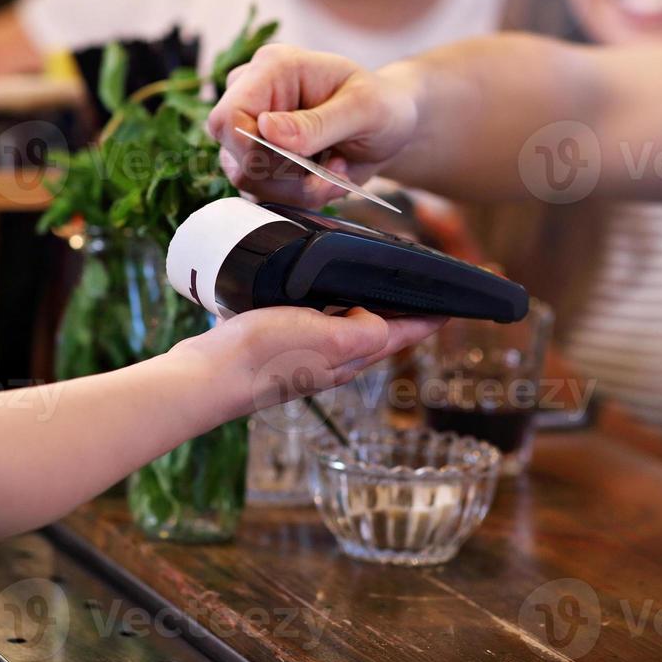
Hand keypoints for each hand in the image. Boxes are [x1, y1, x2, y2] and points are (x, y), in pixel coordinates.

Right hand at [182, 306, 444, 420]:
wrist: (208, 377)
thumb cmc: (263, 357)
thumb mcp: (325, 337)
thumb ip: (364, 330)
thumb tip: (379, 317)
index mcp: (352, 357)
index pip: (404, 335)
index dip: (430, 318)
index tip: (452, 304)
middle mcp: (333, 360)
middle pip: (380, 333)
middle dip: (402, 312)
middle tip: (418, 289)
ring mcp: (306, 354)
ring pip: (347, 326)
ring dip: (364, 306)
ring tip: (375, 284)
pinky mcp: (279, 345)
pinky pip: (315, 322)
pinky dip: (326, 305)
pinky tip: (315, 292)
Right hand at [207, 44, 419, 206]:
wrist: (390, 126)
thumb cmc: (381, 104)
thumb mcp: (364, 109)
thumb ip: (317, 122)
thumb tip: (267, 130)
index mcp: (273, 68)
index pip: (229, 116)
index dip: (254, 149)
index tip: (300, 159)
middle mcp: (255, 96)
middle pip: (235, 154)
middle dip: (285, 176)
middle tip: (332, 170)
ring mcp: (254, 130)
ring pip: (248, 179)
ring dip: (297, 190)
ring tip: (337, 171)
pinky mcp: (261, 158)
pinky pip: (264, 192)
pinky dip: (299, 197)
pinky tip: (327, 180)